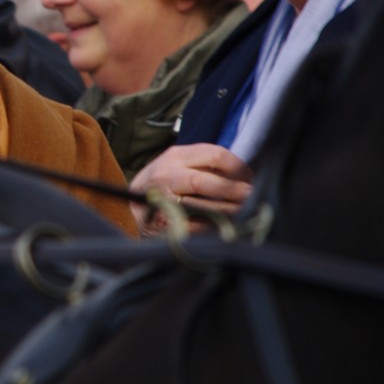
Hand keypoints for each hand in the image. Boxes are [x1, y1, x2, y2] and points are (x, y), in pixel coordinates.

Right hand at [129, 143, 253, 235]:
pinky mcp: (165, 223)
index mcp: (175, 156)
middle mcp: (168, 175)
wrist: (130, 209)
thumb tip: (244, 175)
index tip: (251, 178)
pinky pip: (198, 227)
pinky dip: (216, 228)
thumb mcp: (178, 165)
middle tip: (253, 197)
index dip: (239, 168)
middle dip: (238, 191)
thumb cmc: (162, 186)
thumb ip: (205, 165)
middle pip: (210, 181)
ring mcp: (164, 200)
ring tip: (246, 212)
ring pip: (206, 206)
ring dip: (231, 211)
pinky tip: (227, 227)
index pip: (216, 155)